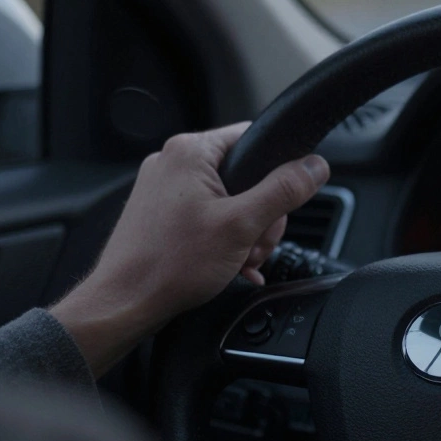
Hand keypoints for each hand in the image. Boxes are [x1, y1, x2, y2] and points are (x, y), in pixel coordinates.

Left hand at [51, 123, 329, 375]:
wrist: (125, 303)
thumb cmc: (169, 265)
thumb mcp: (242, 225)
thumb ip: (284, 191)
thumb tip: (314, 166)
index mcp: (191, 151)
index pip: (254, 137)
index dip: (278, 170)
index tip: (282, 201)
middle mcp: (173, 162)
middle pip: (245, 174)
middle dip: (260, 215)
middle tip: (254, 243)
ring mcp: (163, 188)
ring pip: (229, 199)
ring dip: (245, 232)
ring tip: (237, 258)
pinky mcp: (159, 212)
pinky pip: (208, 215)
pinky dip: (224, 238)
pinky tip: (229, 263)